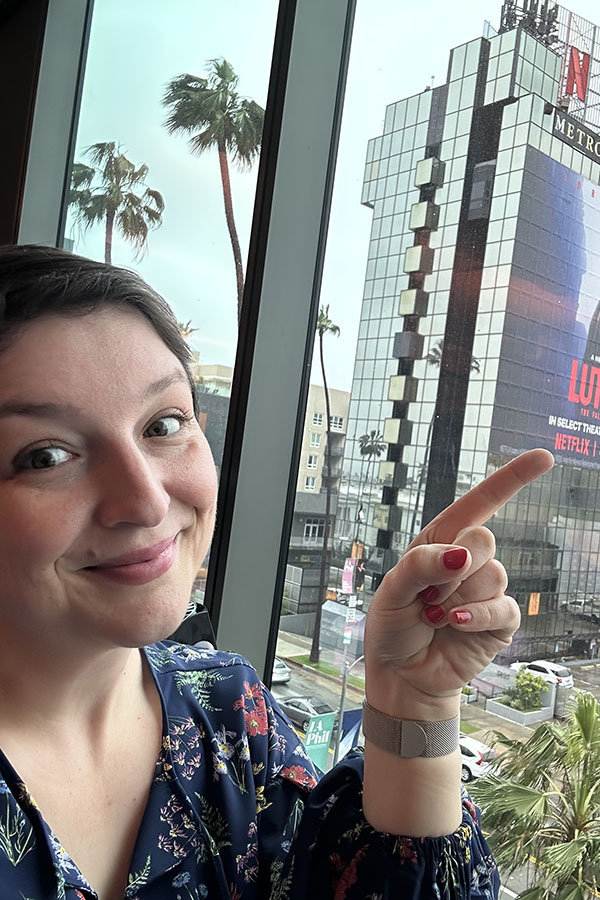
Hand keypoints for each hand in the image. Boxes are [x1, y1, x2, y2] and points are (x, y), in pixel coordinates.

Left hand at [364, 449, 553, 717]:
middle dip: (453, 568)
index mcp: (441, 542)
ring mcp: (486, 591)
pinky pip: (502, 608)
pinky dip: (475, 616)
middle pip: (484, 539)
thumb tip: (461, 553)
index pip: (480, 503)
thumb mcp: (393, 589)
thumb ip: (422, 565)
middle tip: (427, 595)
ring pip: (492, 575)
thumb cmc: (393, 625)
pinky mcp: (499, 622)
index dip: (512, 479)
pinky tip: (453, 624)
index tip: (544, 458)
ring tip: (434, 615)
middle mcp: (467, 561)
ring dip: (457, 597)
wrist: (401, 673)